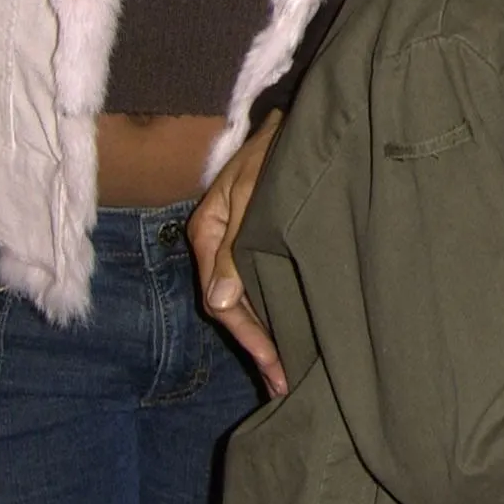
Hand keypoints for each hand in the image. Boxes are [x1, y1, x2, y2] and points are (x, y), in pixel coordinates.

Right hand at [188, 110, 285, 395]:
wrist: (296, 117)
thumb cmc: (273, 149)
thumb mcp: (252, 192)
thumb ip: (234, 246)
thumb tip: (219, 303)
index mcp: (207, 232)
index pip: (223, 300)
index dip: (250, 335)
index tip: (276, 366)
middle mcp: (217, 244)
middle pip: (232, 308)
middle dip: (257, 347)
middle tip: (283, 385)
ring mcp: (236, 243)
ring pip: (245, 301)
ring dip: (265, 335)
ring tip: (284, 374)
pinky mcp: (257, 239)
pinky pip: (258, 284)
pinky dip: (272, 311)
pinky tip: (289, 333)